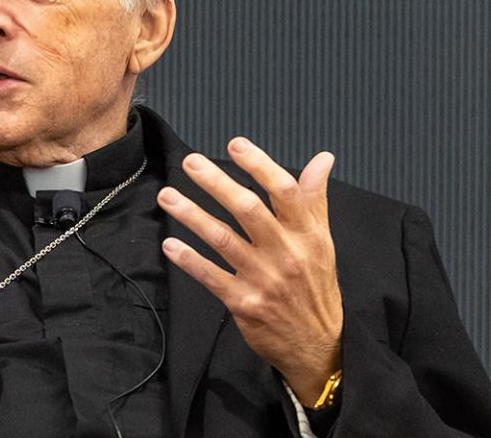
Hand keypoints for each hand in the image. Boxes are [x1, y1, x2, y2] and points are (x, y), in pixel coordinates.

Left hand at [157, 137, 341, 404]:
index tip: (236, 144)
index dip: (259, 165)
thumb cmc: (316, 287)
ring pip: (222, 239)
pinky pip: (210, 276)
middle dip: (216, 183)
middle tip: (191, 162)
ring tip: (167, 195)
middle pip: (248, 210)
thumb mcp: (323, 242)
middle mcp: (286, 254)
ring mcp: (263, 279)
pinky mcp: (244, 303)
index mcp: (306, 235)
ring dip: (192, 215)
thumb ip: (315, 199)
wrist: (318, 346)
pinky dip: (188, 259)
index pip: (284, 191)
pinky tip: (169, 243)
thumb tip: (322, 159)